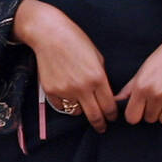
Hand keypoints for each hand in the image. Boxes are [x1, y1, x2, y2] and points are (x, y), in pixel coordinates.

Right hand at [12, 0, 117, 132]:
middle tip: (102, 126)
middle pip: (95, 116)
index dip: (112, 115)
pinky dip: (66, 103)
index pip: (109, 106)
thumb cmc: (75, 40)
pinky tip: (67, 94)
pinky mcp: (51, 92)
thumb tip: (104, 94)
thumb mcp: (96, 56)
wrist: (49, 34)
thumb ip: (101, 77)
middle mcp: (82, 88)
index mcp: (97, 78)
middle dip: (100, 123)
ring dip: (82, 111)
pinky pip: (62, 106)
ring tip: (83, 105)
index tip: (112, 117)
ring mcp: (65, 91)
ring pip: (77, 112)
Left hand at [116, 23, 161, 125]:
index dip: (135, 113)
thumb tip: (116, 101)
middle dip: (151, 110)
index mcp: (142, 87)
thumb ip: (129, 89)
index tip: (139, 107)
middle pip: (149, 119)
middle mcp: (157, 95)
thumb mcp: (143, 69)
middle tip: (156, 95)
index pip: (132, 118)